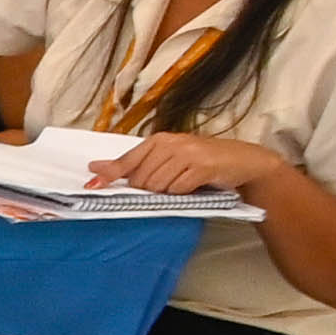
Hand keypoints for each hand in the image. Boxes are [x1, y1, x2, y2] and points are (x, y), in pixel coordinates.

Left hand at [98, 128, 283, 196]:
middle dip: (148, 190)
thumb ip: (137, 163)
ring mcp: (187, 154)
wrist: (244, 161)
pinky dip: (182, 194)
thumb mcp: (170, 158)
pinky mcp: (201, 167)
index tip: (91, 185)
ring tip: (182, 185)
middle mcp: (171, 144)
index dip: (108, 175)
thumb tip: (96, 168)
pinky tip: (193, 186)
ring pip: (157, 186)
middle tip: (169, 186)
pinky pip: (178, 189)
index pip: (127, 161)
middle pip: (141, 179)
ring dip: (167, 193)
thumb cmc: (203, 162)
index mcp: (159, 140)